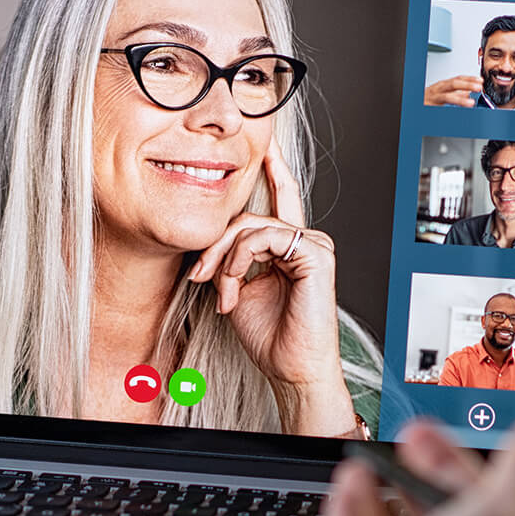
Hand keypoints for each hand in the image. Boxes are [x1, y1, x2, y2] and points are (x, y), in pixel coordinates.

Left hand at [186, 136, 353, 434]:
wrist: (290, 367)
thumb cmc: (269, 335)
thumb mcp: (236, 288)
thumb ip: (228, 259)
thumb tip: (208, 245)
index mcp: (287, 246)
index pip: (278, 200)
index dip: (272, 172)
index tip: (263, 148)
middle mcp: (303, 240)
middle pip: (247, 217)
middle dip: (214, 245)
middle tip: (199, 275)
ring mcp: (312, 245)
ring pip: (250, 226)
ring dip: (224, 259)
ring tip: (221, 291)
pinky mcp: (315, 254)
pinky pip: (264, 237)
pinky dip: (239, 260)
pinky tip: (235, 285)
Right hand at [424, 76, 479, 107]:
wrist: (413, 103)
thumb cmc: (428, 99)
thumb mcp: (442, 93)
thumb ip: (456, 92)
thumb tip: (468, 92)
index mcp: (442, 85)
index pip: (457, 79)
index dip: (469, 79)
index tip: (480, 80)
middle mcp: (437, 90)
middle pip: (453, 84)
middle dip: (467, 85)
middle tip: (478, 88)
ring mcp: (432, 98)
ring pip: (447, 97)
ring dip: (460, 100)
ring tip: (470, 103)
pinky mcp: (429, 107)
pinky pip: (440, 108)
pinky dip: (449, 109)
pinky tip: (457, 112)